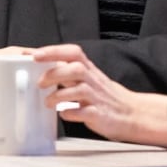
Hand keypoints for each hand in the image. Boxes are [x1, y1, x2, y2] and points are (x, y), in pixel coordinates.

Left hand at [33, 44, 157, 142]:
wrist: (132, 114)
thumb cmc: (107, 97)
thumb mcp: (90, 79)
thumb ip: (69, 72)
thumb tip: (42, 68)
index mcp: (90, 71)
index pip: (73, 53)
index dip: (54, 51)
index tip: (34, 55)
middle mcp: (94, 81)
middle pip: (75, 69)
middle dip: (54, 74)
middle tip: (39, 83)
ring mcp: (97, 98)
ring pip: (79, 89)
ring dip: (59, 95)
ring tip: (48, 102)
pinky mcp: (99, 114)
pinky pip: (84, 112)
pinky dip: (70, 113)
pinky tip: (64, 114)